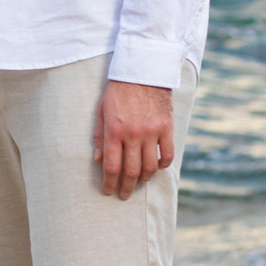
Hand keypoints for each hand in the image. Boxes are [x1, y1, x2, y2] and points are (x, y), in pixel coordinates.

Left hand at [93, 80, 174, 198]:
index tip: (108, 191)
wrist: (143, 71)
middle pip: (131, 171)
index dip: (109, 183)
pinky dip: (162, 165)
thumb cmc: (118, 90)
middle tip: (123, 194)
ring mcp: (152, 132)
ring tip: (139, 182)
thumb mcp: (102, 111)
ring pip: (151, 167)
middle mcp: (134, 135)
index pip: (112, 167)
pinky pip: (167, 155)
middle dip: (126, 187)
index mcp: (115, 131)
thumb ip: (100, 136)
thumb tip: (98, 160)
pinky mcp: (167, 128)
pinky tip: (156, 167)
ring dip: (144, 179)